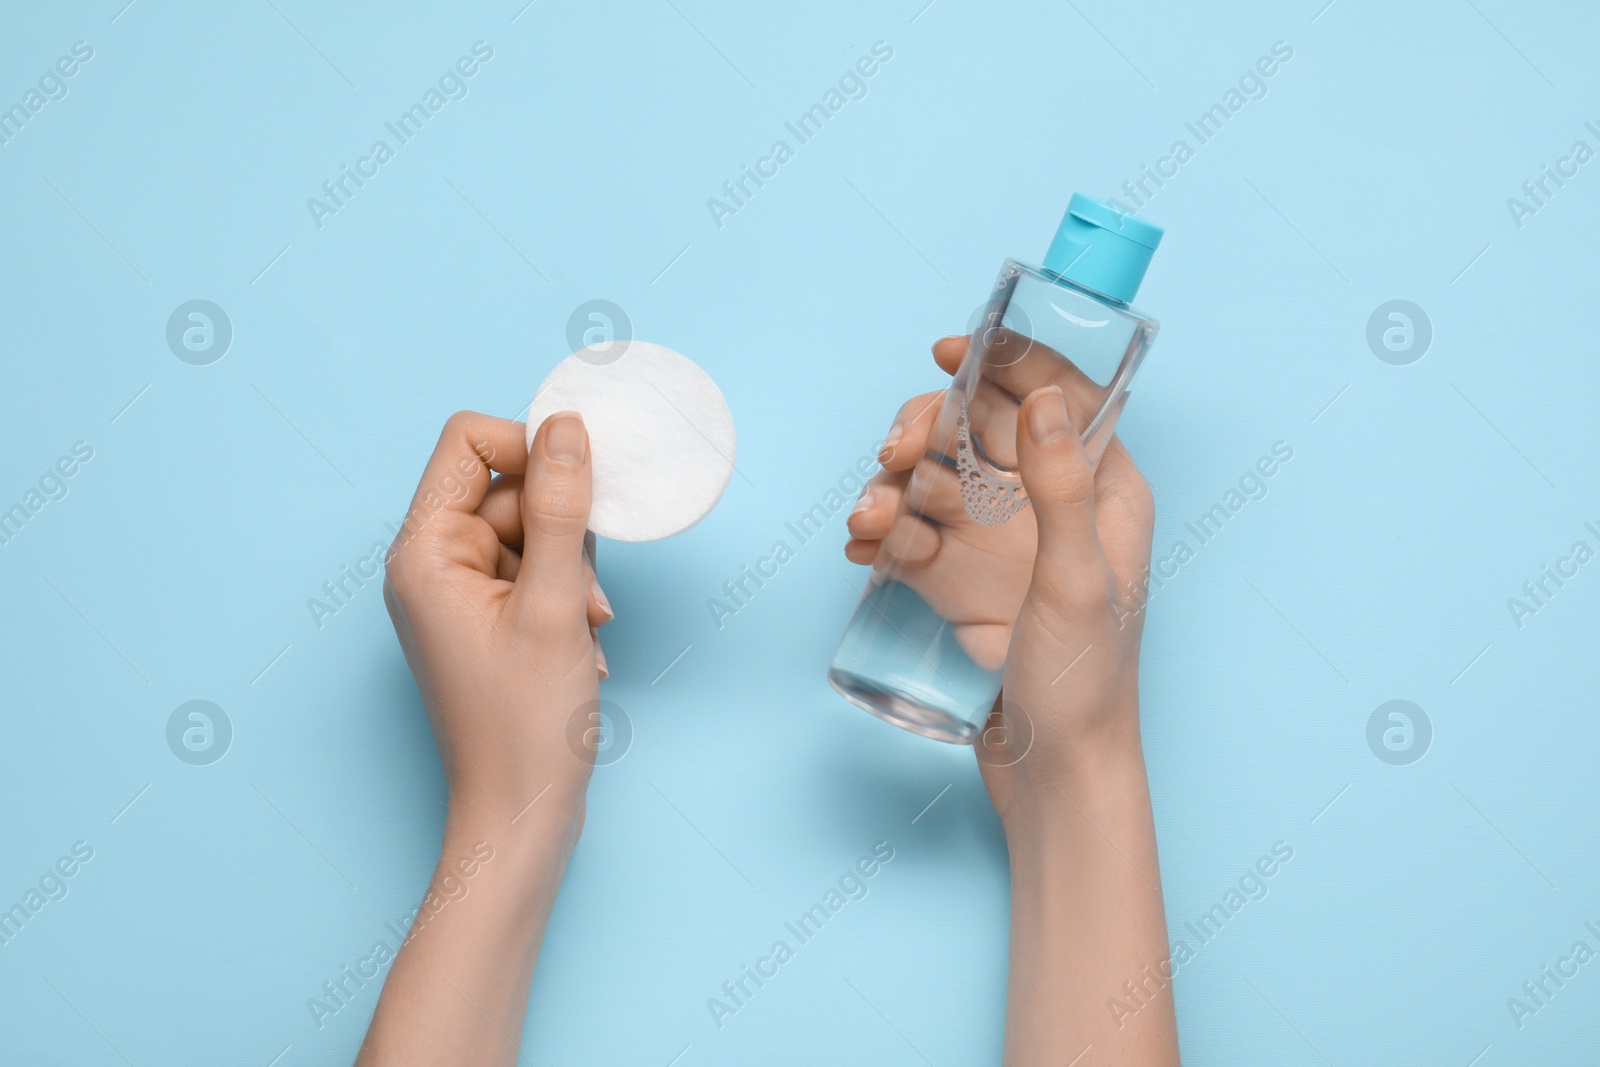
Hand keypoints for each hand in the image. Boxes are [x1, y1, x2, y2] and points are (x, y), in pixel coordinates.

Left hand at [383, 410, 613, 830]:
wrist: (520, 815)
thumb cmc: (526, 726)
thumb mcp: (556, 605)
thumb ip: (561, 509)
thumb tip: (566, 427)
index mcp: (424, 552)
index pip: (468, 441)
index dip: (530, 449)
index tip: (580, 488)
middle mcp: (430, 564)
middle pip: (507, 487)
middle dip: (563, 530)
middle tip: (586, 595)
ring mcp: (457, 594)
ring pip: (532, 531)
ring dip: (573, 572)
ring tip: (583, 632)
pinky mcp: (485, 619)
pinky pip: (534, 572)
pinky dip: (568, 600)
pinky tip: (581, 648)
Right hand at [845, 336, 1154, 814]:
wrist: (1053, 776)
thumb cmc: (1087, 682)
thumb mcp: (1078, 581)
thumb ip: (1062, 488)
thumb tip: (1040, 398)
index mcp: (1104, 490)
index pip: (1055, 397)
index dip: (1005, 361)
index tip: (949, 351)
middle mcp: (1048, 506)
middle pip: (978, 430)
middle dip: (926, 431)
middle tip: (892, 455)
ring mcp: (998, 543)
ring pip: (934, 478)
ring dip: (892, 485)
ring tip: (868, 520)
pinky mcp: (958, 579)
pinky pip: (910, 532)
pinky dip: (881, 531)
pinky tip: (862, 549)